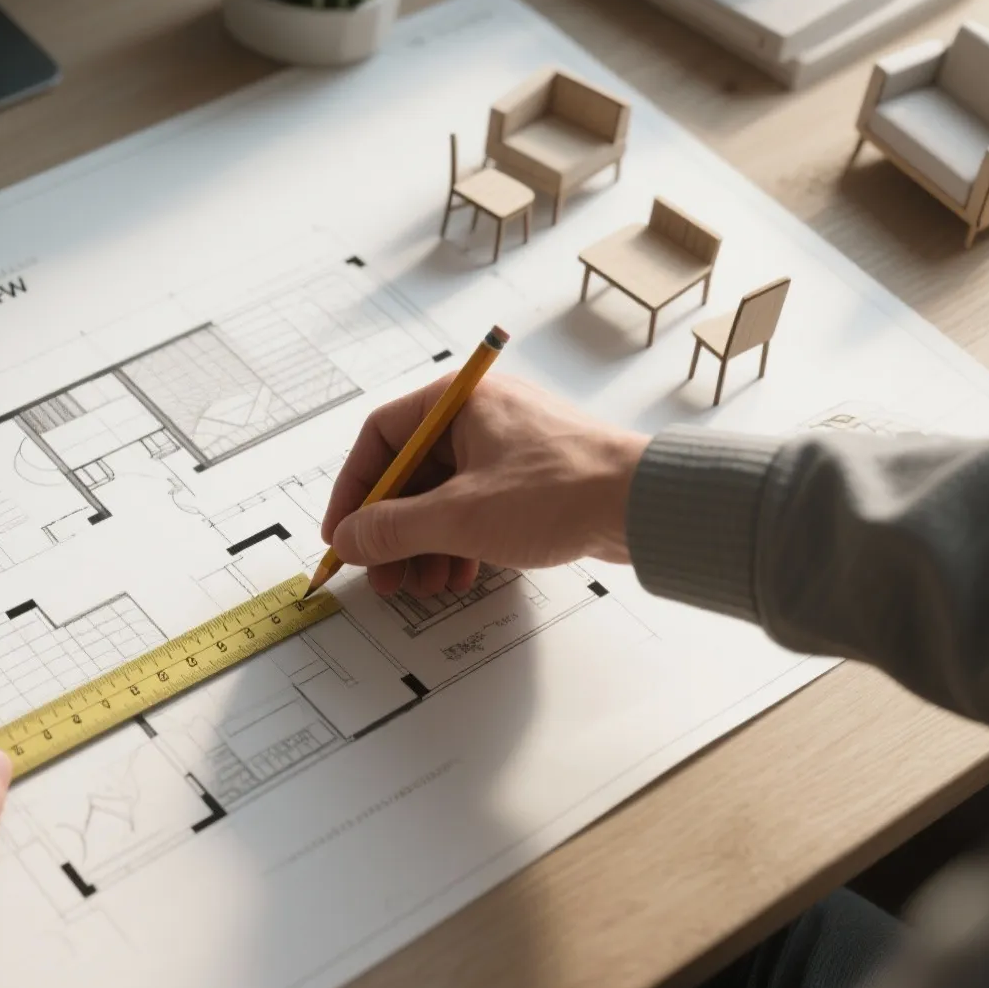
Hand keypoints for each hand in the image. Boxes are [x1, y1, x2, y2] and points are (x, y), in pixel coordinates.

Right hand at [321, 374, 647, 597]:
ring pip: (443, 496)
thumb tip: (348, 538)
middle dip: (392, 530)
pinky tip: (459, 576)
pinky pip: (476, 508)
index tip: (342, 534)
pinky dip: (459, 542)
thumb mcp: (458, 517)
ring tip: (423, 585)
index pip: (380, 438)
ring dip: (424, 545)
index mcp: (457, 401)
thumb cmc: (561, 491)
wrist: (646, 506)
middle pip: (410, 473)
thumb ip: (392, 528)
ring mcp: (508, 447)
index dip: (354, 490)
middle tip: (381, 575)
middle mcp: (480, 415)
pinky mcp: (532, 478)